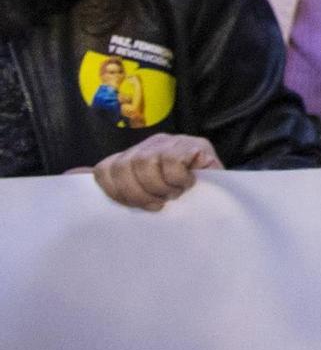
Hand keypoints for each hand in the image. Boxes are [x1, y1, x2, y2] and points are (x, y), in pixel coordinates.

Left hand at [91, 134, 221, 210]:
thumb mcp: (140, 194)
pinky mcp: (196, 144)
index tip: (135, 207)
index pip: (105, 169)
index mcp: (132, 156)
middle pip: (125, 168)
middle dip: (140, 194)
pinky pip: (172, 162)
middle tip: (158, 203)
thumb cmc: (177, 200)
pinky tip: (188, 184)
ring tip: (174, 194)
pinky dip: (178, 180)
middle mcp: (150, 144)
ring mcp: (173, 142)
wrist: (221, 198)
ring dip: (161, 188)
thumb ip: (110, 184)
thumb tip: (70, 175)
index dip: (116, 193)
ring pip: (147, 165)